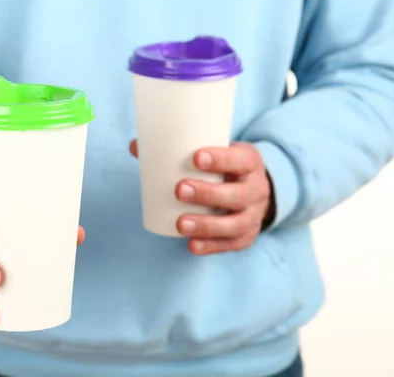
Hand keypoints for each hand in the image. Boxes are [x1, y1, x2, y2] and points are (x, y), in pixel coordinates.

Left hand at [130, 140, 273, 254]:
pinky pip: (231, 244)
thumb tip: (135, 146)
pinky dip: (211, 246)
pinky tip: (191, 245)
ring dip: (207, 225)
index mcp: (250, 163)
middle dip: (208, 194)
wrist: (253, 189)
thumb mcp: (213, 153)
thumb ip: (178, 149)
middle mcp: (257, 190)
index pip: (241, 159)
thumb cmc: (224, 167)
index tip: (196, 157)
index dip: (221, 159)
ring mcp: (253, 216)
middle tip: (179, 189)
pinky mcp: (246, 237)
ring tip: (181, 223)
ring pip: (236, 224)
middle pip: (239, 195)